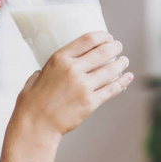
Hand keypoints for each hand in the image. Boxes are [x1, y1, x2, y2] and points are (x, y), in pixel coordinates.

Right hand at [11, 31, 132, 138]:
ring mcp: (83, 86)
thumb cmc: (32, 101)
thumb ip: (50, 68)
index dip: (102, 36)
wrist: (36, 125)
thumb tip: (59, 66)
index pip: (88, 40)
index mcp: (59, 59)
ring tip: (124, 61)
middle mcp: (73, 70)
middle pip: (103, 52)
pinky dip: (122, 82)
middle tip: (119, 47)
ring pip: (110, 70)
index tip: (108, 37)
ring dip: (121, 63)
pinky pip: (112, 89)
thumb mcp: (37, 75)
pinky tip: (128, 77)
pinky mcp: (90, 102)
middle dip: (115, 47)